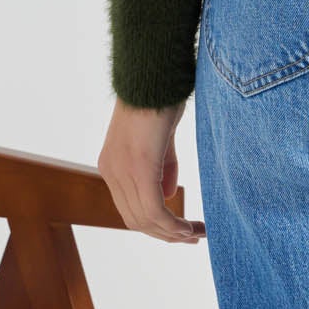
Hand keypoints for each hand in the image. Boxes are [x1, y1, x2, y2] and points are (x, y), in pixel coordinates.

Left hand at [97, 97, 201, 242]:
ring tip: (197, 233)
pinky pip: (154, 210)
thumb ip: (162, 166)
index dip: (155, 225)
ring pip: (145, 219)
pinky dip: (172, 225)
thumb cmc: (160, 96)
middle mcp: (111, 171)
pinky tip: (189, 228)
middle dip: (165, 234)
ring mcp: (121, 170)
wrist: (154, 70)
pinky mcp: (139, 167)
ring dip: (172, 233)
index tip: (180, 231)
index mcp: (112, 164)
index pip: (130, 208)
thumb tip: (168, 195)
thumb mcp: (160, 137)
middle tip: (192, 238)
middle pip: (135, 220)